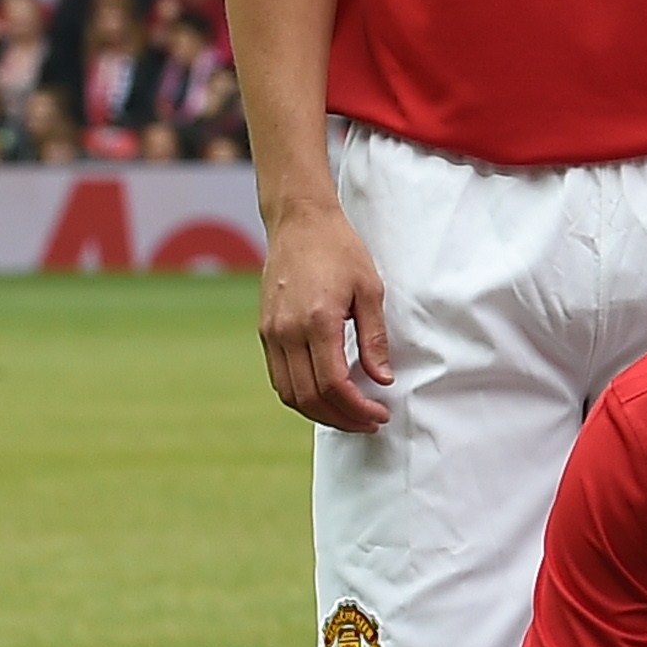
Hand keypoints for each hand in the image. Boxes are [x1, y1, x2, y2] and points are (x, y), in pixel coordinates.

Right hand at [257, 196, 391, 432]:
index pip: (333, 384)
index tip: (379, 415)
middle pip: (308, 397)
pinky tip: (327, 396)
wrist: (299, 224)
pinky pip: (279, 376)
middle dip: (341, 418)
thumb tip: (382, 379)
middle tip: (369, 423)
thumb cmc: (341, 251)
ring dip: (319, 413)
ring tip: (351, 416)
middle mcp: (286, 332)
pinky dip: (301, 395)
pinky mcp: (264, 331)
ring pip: (288, 392)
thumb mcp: (371, 291)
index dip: (357, 408)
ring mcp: (270, 333)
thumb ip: (374, 338)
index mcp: (316, 322)